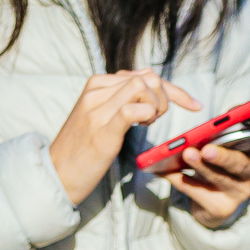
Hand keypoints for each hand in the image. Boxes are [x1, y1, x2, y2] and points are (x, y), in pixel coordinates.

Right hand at [50, 70, 200, 205]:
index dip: (173, 88)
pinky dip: (147, 116)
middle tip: (159, 120)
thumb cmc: (82, 150)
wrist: (56, 175)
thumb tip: (150, 89)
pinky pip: (133, 110)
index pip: (144, 74)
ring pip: (142, 87)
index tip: (192, 104)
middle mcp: (97, 91)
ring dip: (158, 106)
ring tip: (149, 124)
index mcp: (97, 84)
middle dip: (167, 96)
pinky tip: (144, 127)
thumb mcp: (100, 116)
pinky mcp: (102, 130)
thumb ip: (121, 100)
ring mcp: (98, 109)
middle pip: (148, 77)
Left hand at [173, 133, 249, 227]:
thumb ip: (224, 131)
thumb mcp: (226, 147)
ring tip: (186, 154)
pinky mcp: (219, 208)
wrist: (213, 203)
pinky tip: (164, 169)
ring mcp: (237, 194)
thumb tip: (209, 122)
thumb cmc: (221, 164)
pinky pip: (196, 191)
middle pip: (240, 164)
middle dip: (224, 156)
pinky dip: (178, 178)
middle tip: (207, 149)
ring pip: (217, 178)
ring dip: (200, 166)